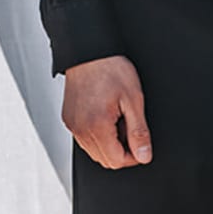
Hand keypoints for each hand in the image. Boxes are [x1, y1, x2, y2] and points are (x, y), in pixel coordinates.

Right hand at [62, 56, 151, 170]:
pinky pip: (84, 138)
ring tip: (119, 119)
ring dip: (109, 143)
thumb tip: (144, 155)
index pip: (116, 161)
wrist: (89, 52)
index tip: (142, 144)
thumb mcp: (133, 100)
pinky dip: (98, 134)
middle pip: (104, 159)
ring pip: (94, 151)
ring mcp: (72, 124)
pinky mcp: (69, 118)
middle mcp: (80, 129)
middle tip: (131, 128)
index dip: (134, 156)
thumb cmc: (110, 69)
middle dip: (122, 150)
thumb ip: (139, 131)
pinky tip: (107, 116)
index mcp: (96, 126)